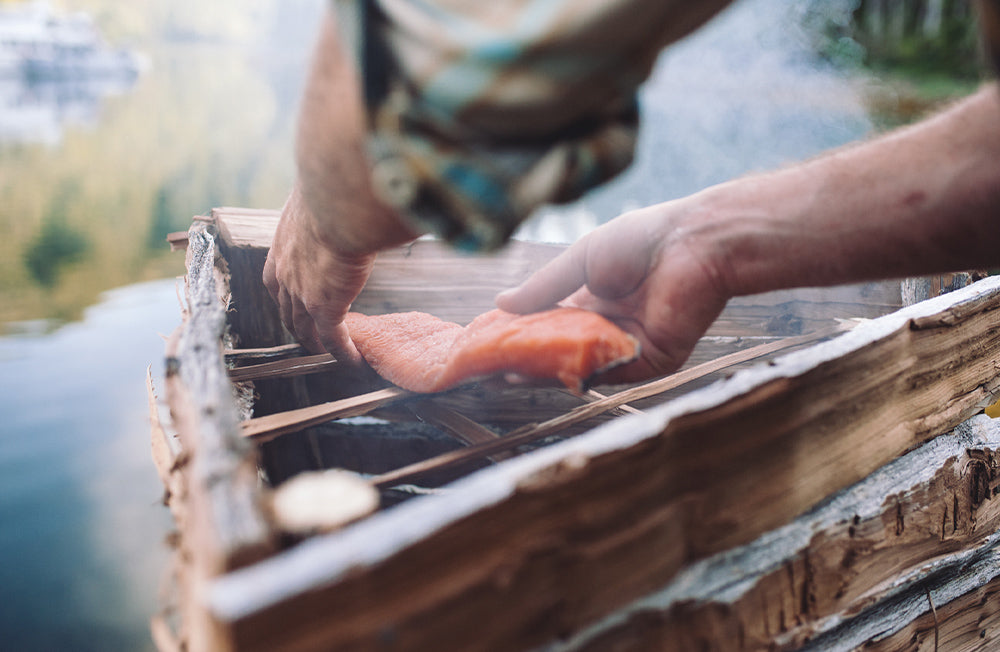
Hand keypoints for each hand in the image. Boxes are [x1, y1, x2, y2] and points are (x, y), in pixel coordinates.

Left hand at [263, 187, 372, 360]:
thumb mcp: (315, 203)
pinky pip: (334, 339)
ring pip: (307, 329)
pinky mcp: (326, 307)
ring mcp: (303, 295)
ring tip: (328, 353)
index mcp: (279, 251)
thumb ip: (322, 213)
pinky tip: (354, 362)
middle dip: (299, 327)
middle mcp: (284, 276)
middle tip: (310, 338)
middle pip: (288, 312)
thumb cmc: (329, 191)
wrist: (337, 199)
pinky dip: (343, 352)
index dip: (288, 299)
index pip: (278, 284)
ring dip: (317, 343)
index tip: (298, 306)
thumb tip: (337, 204)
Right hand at [496, 200, 730, 382]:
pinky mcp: (651, 360)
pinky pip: (609, 372)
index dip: (520, 334)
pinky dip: (577, 373)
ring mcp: (628, 346)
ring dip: (544, 372)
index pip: (550, 325)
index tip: (487, 342)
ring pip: (581, 365)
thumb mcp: (581, 259)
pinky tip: (548, 373)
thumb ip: (544, 286)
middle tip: (487, 367)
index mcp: (594, 301)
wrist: (695, 242)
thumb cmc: (643, 239)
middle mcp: (609, 326)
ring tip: (506, 374)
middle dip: (526, 359)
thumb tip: (500, 303)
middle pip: (561, 350)